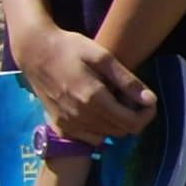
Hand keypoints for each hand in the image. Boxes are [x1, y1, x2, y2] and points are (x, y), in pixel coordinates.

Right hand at [14, 25, 155, 143]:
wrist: (35, 51)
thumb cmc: (70, 48)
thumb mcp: (103, 57)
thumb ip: (127, 82)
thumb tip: (151, 100)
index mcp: (94, 99)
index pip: (132, 123)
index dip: (147, 115)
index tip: (149, 101)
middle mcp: (80, 116)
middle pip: (121, 131)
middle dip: (133, 118)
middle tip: (131, 98)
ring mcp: (67, 123)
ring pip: (106, 136)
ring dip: (116, 123)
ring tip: (114, 101)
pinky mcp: (58, 125)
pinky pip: (88, 138)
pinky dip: (98, 129)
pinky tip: (98, 111)